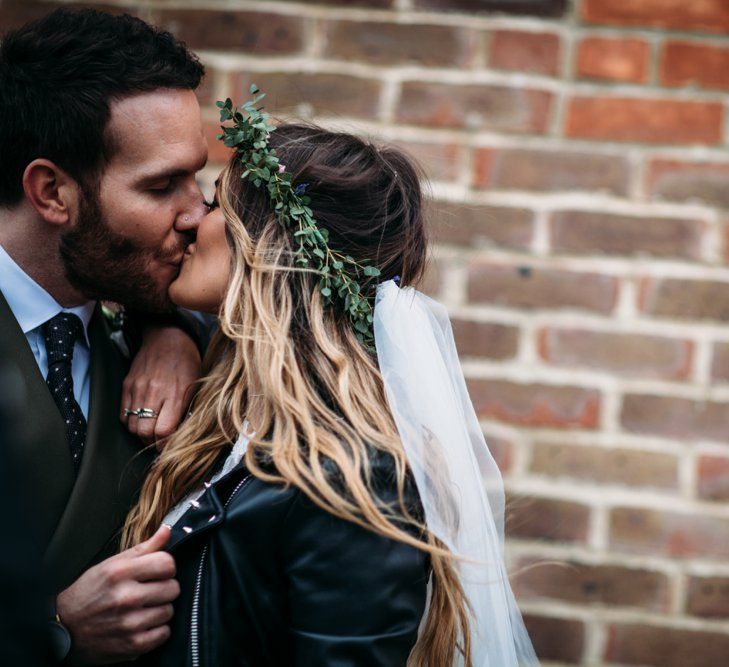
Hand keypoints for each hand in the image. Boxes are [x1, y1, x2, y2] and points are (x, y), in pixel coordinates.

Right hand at [57, 525, 178, 664]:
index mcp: (121, 573)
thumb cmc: (89, 591)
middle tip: (151, 590)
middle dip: (165, 588)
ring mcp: (129, 623)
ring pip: (169, 611)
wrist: (64, 627)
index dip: (166, 566)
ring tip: (144, 607)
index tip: (159, 571)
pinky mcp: (131, 644)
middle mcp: (126, 597)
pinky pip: (163, 634)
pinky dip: (157, 630)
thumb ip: (144, 547)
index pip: (167, 563)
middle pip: (173, 588)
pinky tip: (144, 624)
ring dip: (160, 610)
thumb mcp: (112, 564)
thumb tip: (167, 530)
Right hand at [121, 326, 200, 447]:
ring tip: (150, 433)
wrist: (168, 337)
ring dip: (140, 434)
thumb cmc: (187, 362)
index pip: (163, 431)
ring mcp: (137, 388)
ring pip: (131, 426)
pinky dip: (131, 422)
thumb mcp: (196, 385)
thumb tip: (181, 435)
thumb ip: (188, 410)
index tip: (169, 447)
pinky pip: (123, 414)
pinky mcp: (126, 385)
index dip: (165, 444)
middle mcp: (154, 392)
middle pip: (144, 432)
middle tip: (159, 443)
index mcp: (175, 393)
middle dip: (151, 443)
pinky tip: (142, 420)